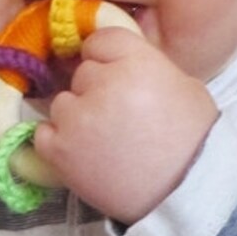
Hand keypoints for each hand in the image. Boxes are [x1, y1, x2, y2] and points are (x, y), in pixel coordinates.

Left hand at [32, 28, 218, 222]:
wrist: (183, 195)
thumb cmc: (192, 141)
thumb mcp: (182, 86)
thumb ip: (145, 65)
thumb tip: (118, 60)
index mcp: (137, 62)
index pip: (100, 40)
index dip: (107, 58)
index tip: (116, 76)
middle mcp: (103, 84)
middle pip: (83, 73)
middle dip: (96, 90)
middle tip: (118, 117)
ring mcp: (77, 117)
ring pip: (62, 103)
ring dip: (77, 116)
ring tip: (104, 141)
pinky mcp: (59, 149)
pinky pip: (44, 133)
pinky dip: (59, 142)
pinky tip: (84, 153)